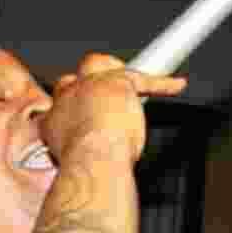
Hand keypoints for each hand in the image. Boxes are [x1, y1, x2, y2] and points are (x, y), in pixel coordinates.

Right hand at [40, 53, 186, 165]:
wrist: (92, 162)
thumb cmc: (87, 168)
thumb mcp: (75, 157)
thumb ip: (85, 146)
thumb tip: (101, 153)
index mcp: (56, 118)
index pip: (65, 100)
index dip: (79, 103)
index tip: (89, 112)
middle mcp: (70, 97)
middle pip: (81, 74)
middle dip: (95, 76)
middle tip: (111, 92)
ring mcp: (93, 86)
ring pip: (104, 64)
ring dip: (119, 70)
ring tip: (137, 82)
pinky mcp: (119, 84)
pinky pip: (146, 80)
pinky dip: (163, 84)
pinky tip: (176, 85)